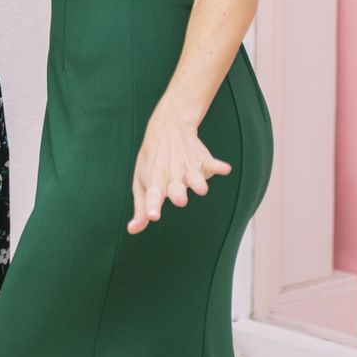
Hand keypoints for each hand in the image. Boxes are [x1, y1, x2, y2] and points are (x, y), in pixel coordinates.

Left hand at [127, 108, 230, 233]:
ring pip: (195, 176)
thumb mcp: (141, 181)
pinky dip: (218, 166)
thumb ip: (141, 207)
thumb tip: (132, 230)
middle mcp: (172, 175)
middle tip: (180, 200)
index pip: (153, 195)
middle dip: (178, 194)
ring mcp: (188, 166)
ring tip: (201, 189)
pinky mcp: (202, 159)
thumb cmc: (152, 161)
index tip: (153, 216)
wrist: (167, 126)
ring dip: (198, 181)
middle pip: (176, 187)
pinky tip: (225, 168)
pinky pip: (212, 163)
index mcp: (156, 181)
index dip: (152, 206)